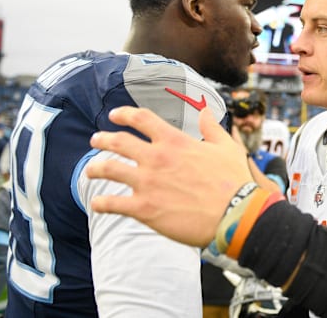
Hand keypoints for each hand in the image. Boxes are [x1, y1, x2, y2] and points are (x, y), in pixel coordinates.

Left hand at [85, 106, 253, 246]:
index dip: (124, 114)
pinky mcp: (144, 208)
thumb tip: (206, 111)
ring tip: (91, 169)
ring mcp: (147, 183)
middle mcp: (156, 158)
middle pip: (117, 141)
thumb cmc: (235, 181)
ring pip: (108, 169)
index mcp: (175, 141)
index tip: (115, 115)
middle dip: (102, 138)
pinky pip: (111, 203)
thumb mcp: (227, 147)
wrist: (235, 214)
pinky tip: (98, 203)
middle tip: (96, 140)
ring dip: (95, 167)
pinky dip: (100, 202)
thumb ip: (212, 128)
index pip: (141, 119)